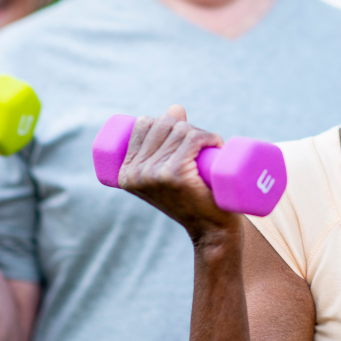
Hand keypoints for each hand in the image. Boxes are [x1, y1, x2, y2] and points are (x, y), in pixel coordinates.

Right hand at [118, 106, 238, 242]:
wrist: (210, 232)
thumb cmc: (192, 199)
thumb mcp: (169, 171)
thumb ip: (167, 141)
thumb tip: (176, 108)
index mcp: (124, 172)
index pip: (142, 124)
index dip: (166, 122)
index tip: (183, 137)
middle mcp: (134, 173)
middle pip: (163, 124)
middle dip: (186, 127)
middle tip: (202, 147)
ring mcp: (153, 174)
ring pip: (181, 130)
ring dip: (201, 133)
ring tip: (211, 149)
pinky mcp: (174, 174)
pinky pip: (193, 139)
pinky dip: (208, 136)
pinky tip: (216, 144)